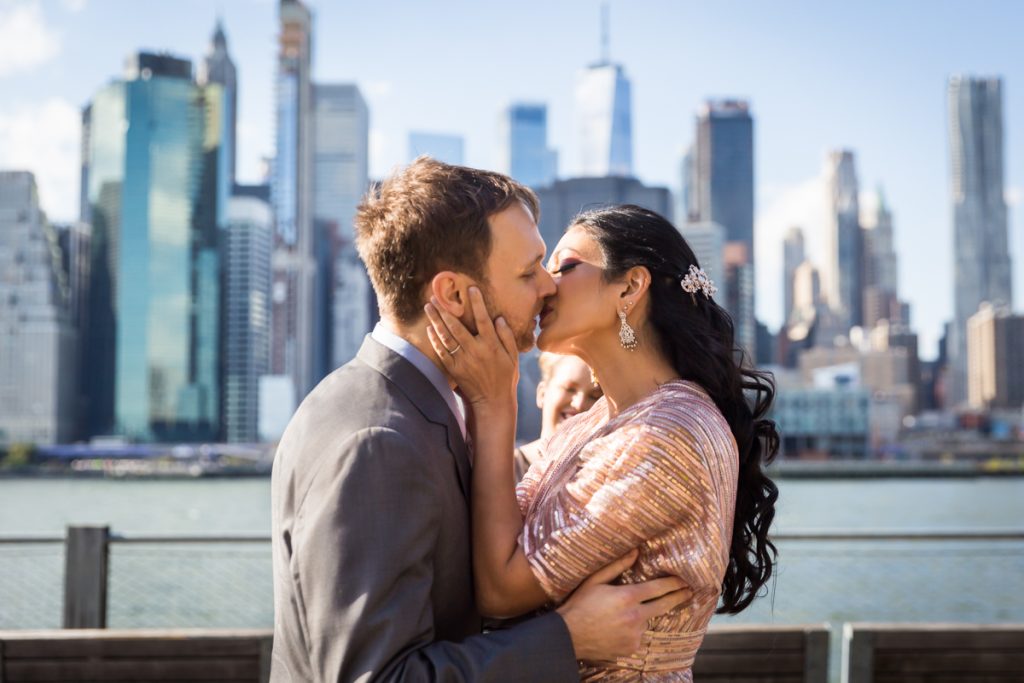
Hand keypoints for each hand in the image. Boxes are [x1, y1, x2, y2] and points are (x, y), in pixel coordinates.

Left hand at [424, 286, 518, 407]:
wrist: (492, 402)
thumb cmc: (505, 378)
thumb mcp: (513, 357)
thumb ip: (506, 337)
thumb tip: (499, 318)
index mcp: (491, 345)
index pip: (483, 319)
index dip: (477, 303)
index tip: (471, 288)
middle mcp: (476, 351)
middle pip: (457, 326)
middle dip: (445, 310)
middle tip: (435, 296)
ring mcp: (463, 360)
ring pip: (446, 337)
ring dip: (436, 321)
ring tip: (428, 307)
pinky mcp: (454, 369)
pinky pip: (442, 352)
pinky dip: (434, 339)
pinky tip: (429, 328)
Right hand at [556, 550, 692, 661]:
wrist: (569, 636)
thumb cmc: (579, 605)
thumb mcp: (595, 580)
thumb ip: (617, 565)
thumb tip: (635, 551)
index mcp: (627, 597)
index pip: (658, 588)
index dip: (673, 583)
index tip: (684, 580)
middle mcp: (635, 616)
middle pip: (664, 605)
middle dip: (678, 597)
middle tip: (688, 592)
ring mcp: (634, 634)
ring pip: (647, 621)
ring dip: (643, 616)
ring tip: (624, 614)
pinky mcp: (631, 647)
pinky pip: (637, 636)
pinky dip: (633, 630)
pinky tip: (618, 627)